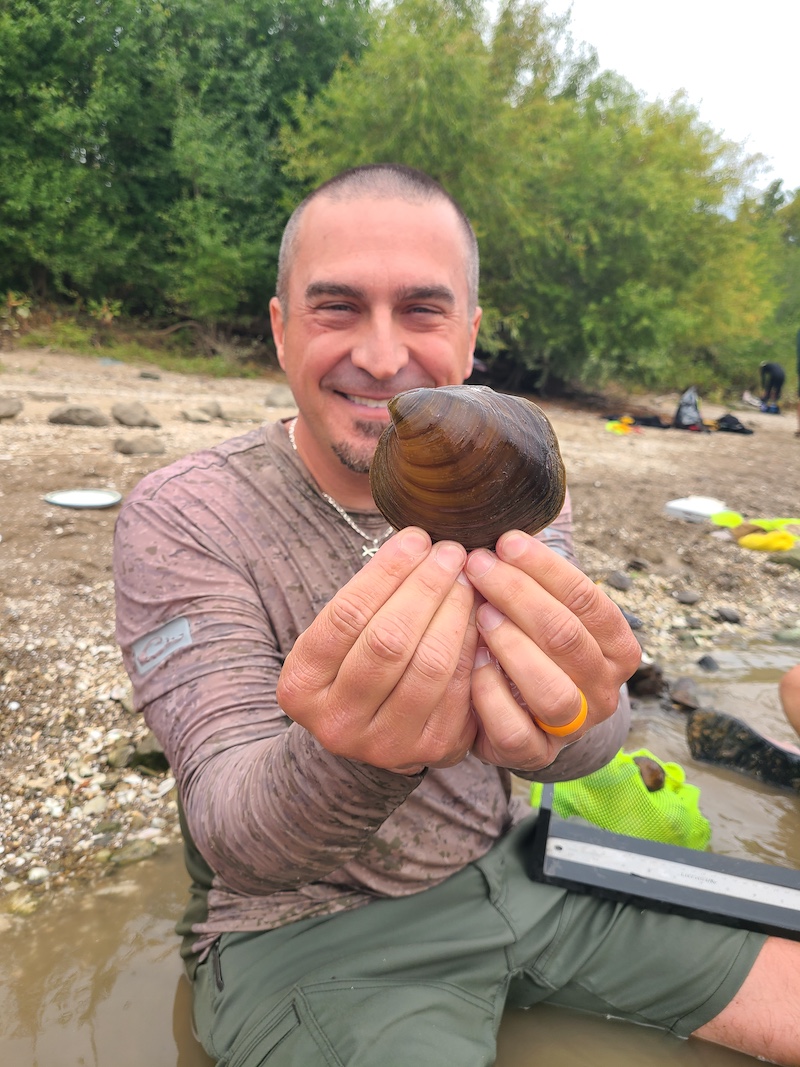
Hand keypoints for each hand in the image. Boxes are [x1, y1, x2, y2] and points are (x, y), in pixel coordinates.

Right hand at [276, 528, 478, 773]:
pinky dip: (472, 645)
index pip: (347, 615)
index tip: (417, 539)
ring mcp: (384, 744)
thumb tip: (419, 543)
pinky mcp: (431, 750)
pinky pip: (459, 688)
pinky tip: (479, 617)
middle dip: (426, 587)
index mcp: (301, 686)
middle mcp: (336, 722)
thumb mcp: (340, 637)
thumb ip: (369, 598)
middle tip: (450, 553)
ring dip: (454, 612)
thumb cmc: (355, 665)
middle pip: (389, 640)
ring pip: (429, 664)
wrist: (370, 734)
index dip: (387, 571)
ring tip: (466, 580)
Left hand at [465, 531, 640, 771]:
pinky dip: (491, 695)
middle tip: (478, 566)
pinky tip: (470, 662)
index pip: (589, 600)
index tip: (505, 540)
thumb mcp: (548, 604)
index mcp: (617, 648)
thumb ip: (546, 564)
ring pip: (552, 691)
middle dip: (519, 595)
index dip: (546, 568)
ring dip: (511, 646)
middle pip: (568, 639)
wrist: (530, 717)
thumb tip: (554, 490)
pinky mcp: (535, 755)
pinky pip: (516, 731)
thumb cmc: (535, 644)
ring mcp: (572, 727)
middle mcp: (604, 690)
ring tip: (478, 613)